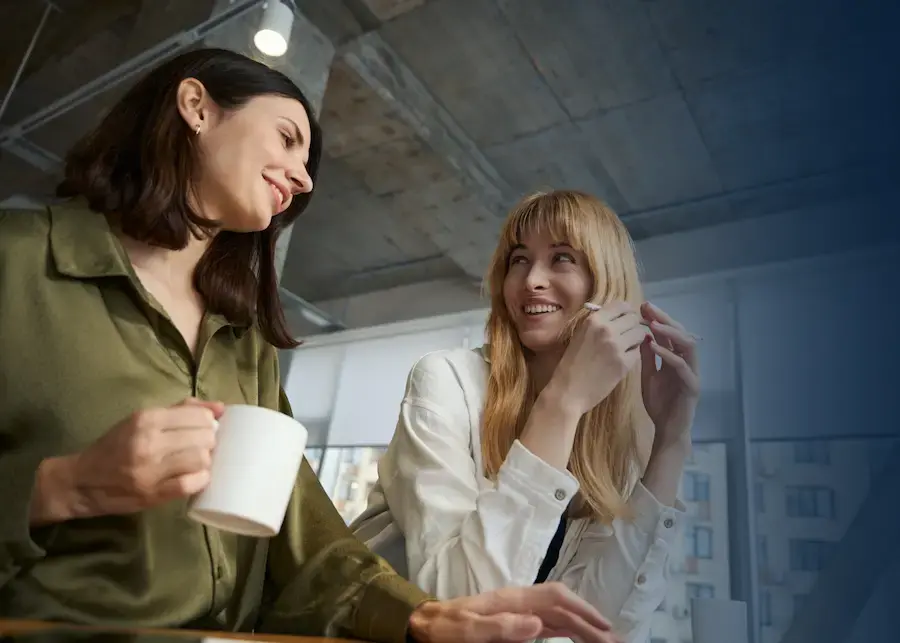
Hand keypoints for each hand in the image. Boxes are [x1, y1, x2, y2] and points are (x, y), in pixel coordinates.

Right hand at [67, 398, 223, 518]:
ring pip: (201, 459)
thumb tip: (220, 408)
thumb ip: (181, 411)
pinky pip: (190, 484)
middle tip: (202, 447)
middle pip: (204, 438)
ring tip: (197, 462)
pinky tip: (194, 477)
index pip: (198, 417)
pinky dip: (200, 480)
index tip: (205, 429)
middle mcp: (148, 442)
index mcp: (146, 419)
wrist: (81, 481)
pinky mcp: (151, 494)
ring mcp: (150, 470)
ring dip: (205, 461)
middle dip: (210, 442)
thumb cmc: (115, 446)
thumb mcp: (143, 420)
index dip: (209, 423)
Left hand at [408, 583, 620, 642]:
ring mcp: (519, 612)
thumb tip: (538, 623)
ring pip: (560, 616)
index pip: (555, 598)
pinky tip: (580, 638)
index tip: (604, 626)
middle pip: (563, 607)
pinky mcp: (516, 623)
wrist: (425, 624)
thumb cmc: (445, 627)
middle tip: (615, 640)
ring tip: (605, 640)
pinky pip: (550, 624)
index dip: (582, 609)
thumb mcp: (467, 630)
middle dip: (590, 621)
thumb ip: (501, 626)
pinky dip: (569, 630)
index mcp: (512, 599)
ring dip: (583, 626)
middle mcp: (520, 602)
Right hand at [548, 301, 646, 416]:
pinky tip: (623, 361)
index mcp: (594, 320)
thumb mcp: (580, 335)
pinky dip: (633, 355)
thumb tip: (617, 316)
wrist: (568, 391)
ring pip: (639, 334)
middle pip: (633, 319)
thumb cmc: (570, 364)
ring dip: (635, 340)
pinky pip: (638, 352)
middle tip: (628, 335)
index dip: (626, 312)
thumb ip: (598, 323)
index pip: (622, 305)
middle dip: (633, 326)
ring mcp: (617, 346)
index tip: (625, 320)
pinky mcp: (624, 363)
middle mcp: (607, 329)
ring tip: (626, 348)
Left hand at [640, 302, 699, 447]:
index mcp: (675, 358)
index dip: (657, 318)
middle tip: (648, 307)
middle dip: (664, 318)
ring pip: (688, 345)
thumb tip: (642, 335)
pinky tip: (654, 347)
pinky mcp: (692, 386)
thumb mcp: (648, 376)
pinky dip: (669, 355)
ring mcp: (691, 372)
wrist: (666, 430)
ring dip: (670, 333)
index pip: (668, 333)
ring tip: (652, 324)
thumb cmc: (659, 404)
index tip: (641, 306)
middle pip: (680, 333)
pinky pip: (682, 366)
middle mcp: (686, 362)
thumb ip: (646, 357)